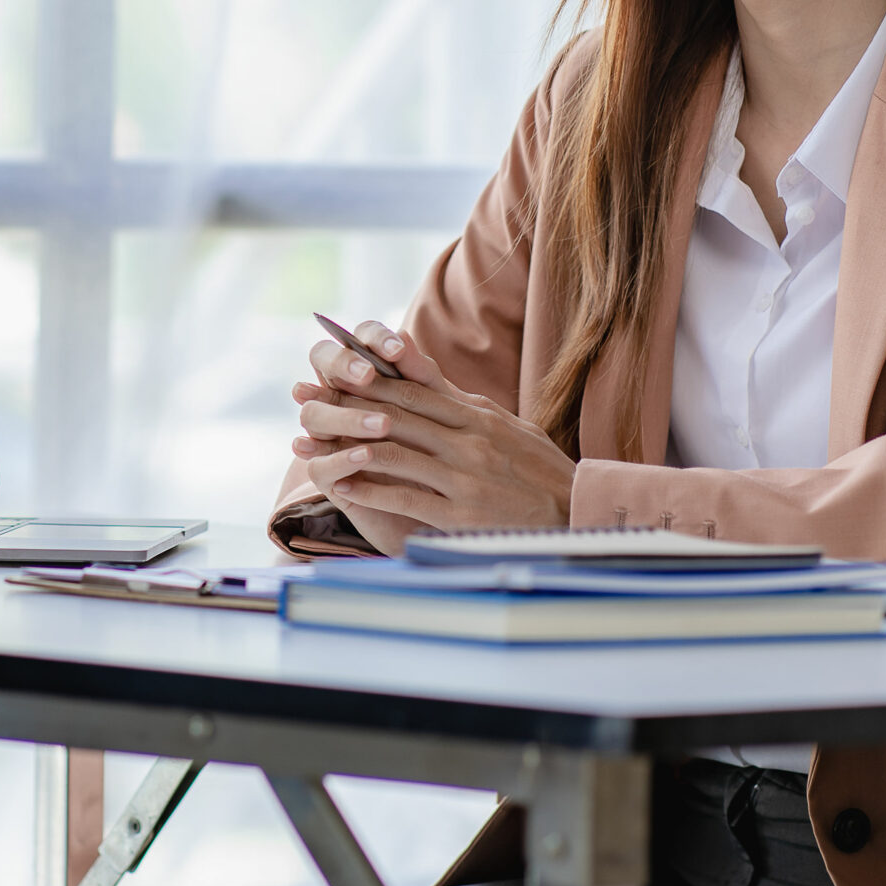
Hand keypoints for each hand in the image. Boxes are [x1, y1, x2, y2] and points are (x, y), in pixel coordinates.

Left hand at [290, 322, 574, 553]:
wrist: (576, 514)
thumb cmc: (538, 469)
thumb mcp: (505, 424)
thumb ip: (462, 402)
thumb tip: (422, 373)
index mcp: (476, 415)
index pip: (414, 389)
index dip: (369, 378)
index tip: (333, 371)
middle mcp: (468, 439)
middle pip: (396, 415)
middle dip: (347, 406)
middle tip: (308, 400)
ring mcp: (464, 476)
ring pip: (394, 453)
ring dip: (346, 448)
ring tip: (312, 447)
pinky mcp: (461, 512)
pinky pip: (405, 497)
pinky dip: (369, 490)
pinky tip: (342, 487)